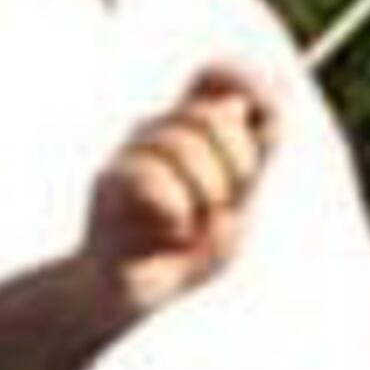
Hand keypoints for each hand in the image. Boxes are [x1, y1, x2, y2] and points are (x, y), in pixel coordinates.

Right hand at [85, 62, 277, 315]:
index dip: (242, 79)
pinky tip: (174, 234)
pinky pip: (152, 177)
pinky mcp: (108, 181)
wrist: (128, 295)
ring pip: (183, 144)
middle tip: (228, 203)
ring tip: (195, 226)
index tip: (260, 111)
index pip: (216, 75)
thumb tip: (234, 108)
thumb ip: (247, 163)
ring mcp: (131, 152)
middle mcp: (160, 132)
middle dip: (238, 163)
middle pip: (213, 115)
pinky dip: (178, 213)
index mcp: (193, 131)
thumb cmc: (184, 255)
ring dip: (207, 196)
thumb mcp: (235, 212)